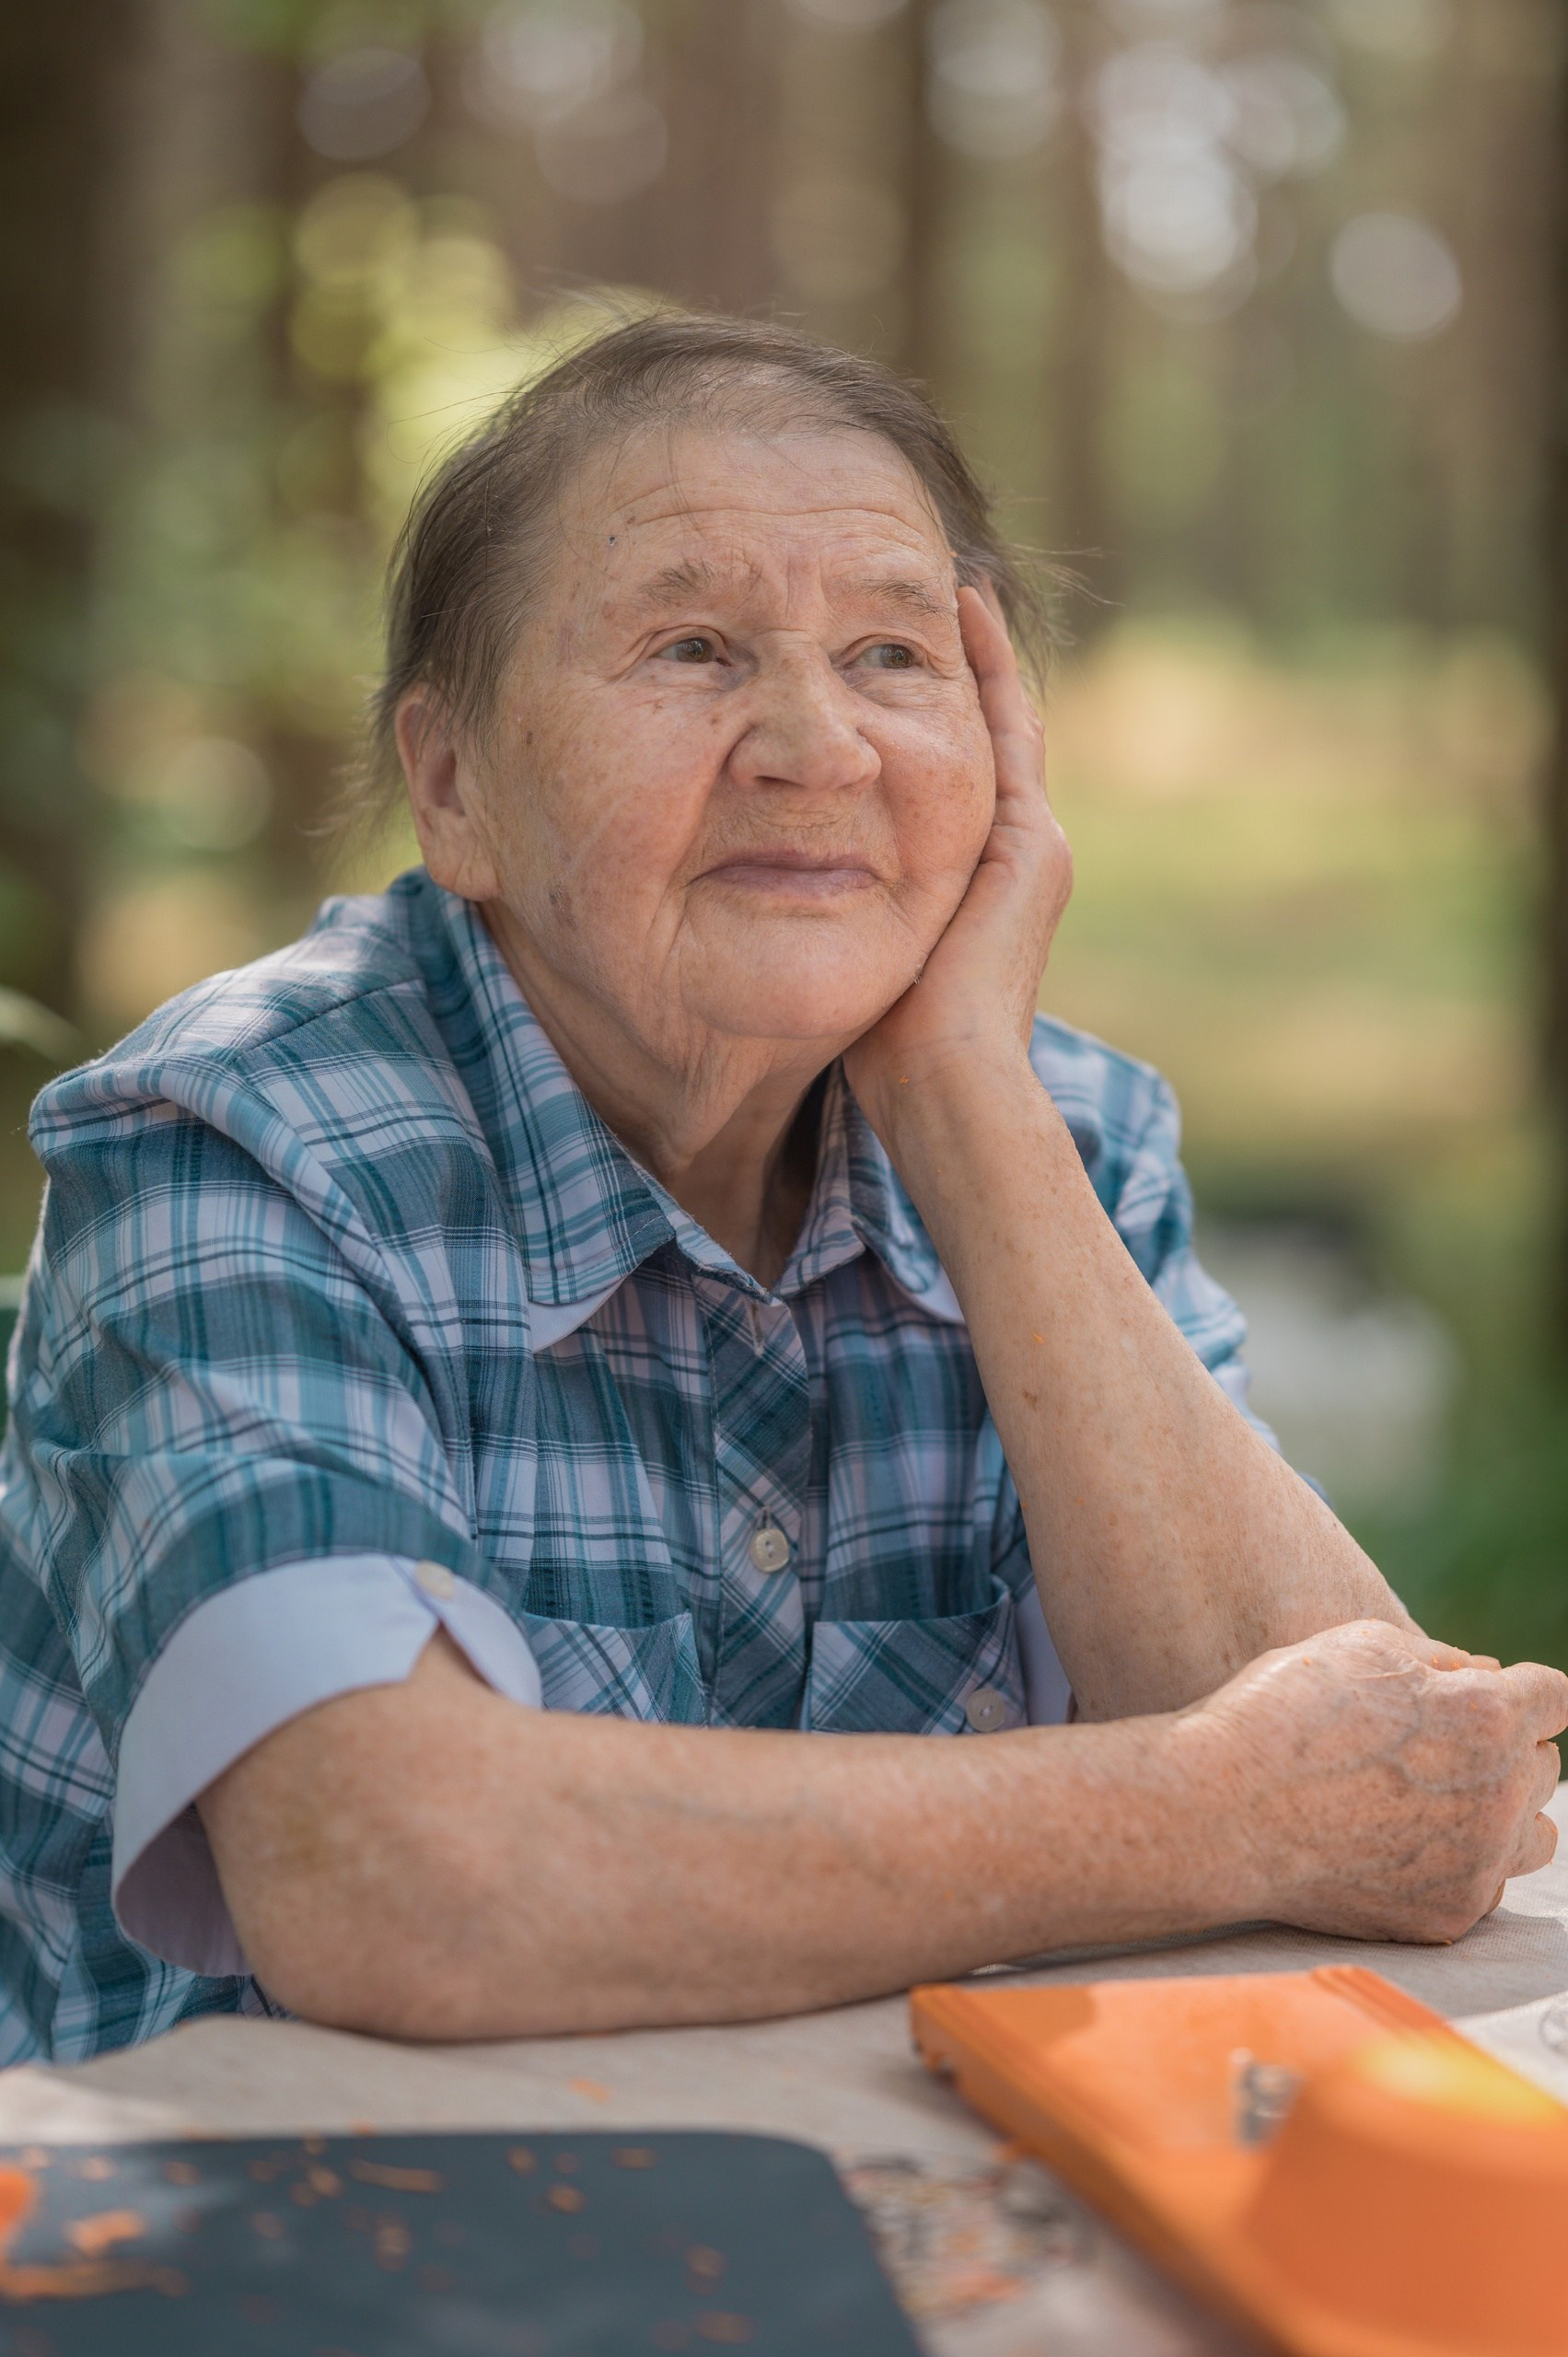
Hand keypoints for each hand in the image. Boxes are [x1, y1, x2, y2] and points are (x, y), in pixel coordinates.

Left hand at [844, 587, 1071, 1133]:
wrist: (950, 1083)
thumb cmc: (891, 1055)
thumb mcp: (857, 967)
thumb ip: (837, 924)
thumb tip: (767, 904)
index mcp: (981, 894)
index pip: (956, 792)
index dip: (927, 732)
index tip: (887, 676)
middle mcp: (1021, 862)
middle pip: (987, 749)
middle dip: (959, 683)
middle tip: (928, 610)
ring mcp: (1034, 847)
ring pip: (1004, 727)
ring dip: (977, 661)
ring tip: (950, 592)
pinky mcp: (1030, 840)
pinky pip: (1009, 727)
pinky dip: (988, 669)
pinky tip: (961, 612)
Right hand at [1187, 1619, 1566, 1942]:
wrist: (1223, 1812)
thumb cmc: (1284, 1714)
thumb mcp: (1360, 1646)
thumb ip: (1441, 1658)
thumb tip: (1486, 1674)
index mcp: (1487, 1717)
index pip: (1555, 1697)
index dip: (1522, 1691)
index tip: (1489, 1698)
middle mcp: (1500, 1795)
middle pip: (1544, 1767)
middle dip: (1505, 1750)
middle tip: (1435, 1746)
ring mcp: (1478, 1864)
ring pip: (1535, 1837)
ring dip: (1504, 1814)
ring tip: (1437, 1802)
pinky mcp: (1448, 1915)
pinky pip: (1484, 1886)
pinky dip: (1455, 1864)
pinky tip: (1395, 1844)